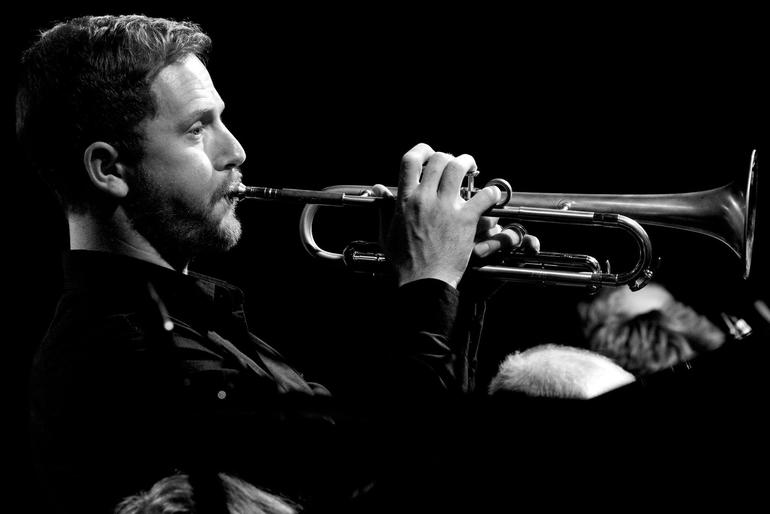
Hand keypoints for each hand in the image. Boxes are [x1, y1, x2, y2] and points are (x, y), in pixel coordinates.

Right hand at [372, 143, 530, 288]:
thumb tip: (378, 188)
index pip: (410, 160)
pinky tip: (493, 194)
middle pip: (438, 159)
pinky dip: (491, 192)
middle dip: (448, 156)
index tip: (429, 153)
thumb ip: (383, 208)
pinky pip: (483, 196)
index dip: (422, 150)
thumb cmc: (403, 262)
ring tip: (473, 168)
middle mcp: (424, 198)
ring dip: (468, 163)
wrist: (422, 282)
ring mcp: (445, 208)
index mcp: (405, 200)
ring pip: (458, 168)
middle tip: (455, 163)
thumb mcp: (386, 233)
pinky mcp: (465, 220)